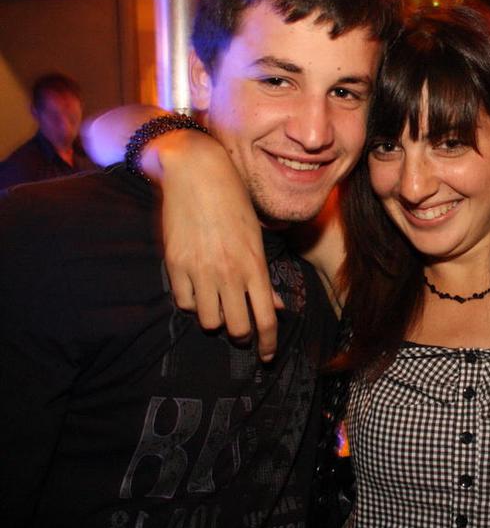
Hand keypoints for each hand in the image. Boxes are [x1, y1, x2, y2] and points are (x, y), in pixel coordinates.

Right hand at [154, 131, 282, 360]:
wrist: (197, 172)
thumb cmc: (234, 201)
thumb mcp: (256, 237)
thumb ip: (264, 276)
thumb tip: (277, 308)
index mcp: (255, 265)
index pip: (266, 320)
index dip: (268, 344)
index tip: (267, 356)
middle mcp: (228, 272)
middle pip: (237, 329)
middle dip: (241, 335)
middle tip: (240, 329)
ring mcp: (200, 270)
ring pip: (208, 321)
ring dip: (215, 318)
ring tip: (218, 305)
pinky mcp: (175, 264)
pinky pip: (183, 302)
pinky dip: (192, 303)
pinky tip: (197, 290)